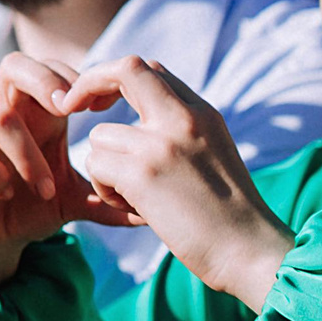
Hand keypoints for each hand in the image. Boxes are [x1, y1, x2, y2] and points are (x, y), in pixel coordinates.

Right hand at [0, 54, 138, 295]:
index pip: (54, 71)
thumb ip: (109, 200)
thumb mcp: (77, 202)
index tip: (103, 106)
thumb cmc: (34, 208)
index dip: (76, 77)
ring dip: (27, 151)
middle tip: (69, 109)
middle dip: (43, 79)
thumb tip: (152, 212)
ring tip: (46, 188)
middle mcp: (8, 116)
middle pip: (15, 66)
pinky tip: (10, 192)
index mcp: (40, 116)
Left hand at [60, 57, 296, 306]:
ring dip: (105, 169)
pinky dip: (106, 192)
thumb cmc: (233, 218)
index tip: (102, 104)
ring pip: (100, 136)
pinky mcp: (143, 175)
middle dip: (89, 84)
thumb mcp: (215, 159)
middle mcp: (185, 119)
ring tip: (134, 197)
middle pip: (125, 69)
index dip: (116, 78)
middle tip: (71, 107)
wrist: (250, 251)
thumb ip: (184, 135)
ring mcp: (163, 144)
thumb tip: (143, 126)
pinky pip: (96, 166)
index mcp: (204, 114)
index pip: (151, 70)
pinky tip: (134, 210)